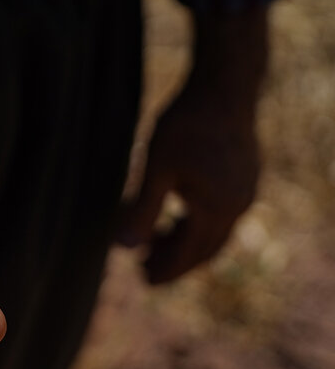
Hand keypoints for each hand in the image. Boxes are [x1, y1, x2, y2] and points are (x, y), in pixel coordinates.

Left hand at [119, 9, 267, 283]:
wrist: (223, 86)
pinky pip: (222, 216)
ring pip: (215, 234)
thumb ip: (142, 210)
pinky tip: (173, 219)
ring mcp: (246, 192)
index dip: (166, 270)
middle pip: (205, 249)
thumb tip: (123, 248)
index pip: (189, 253)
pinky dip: (197, 225)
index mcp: (217, 208)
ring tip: (153, 245)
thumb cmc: (185, 124)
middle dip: (175, 263)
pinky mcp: (245, 179)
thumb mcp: (155, 168)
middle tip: (144, 272)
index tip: (144, 282)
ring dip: (185, 244)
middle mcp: (238, 205)